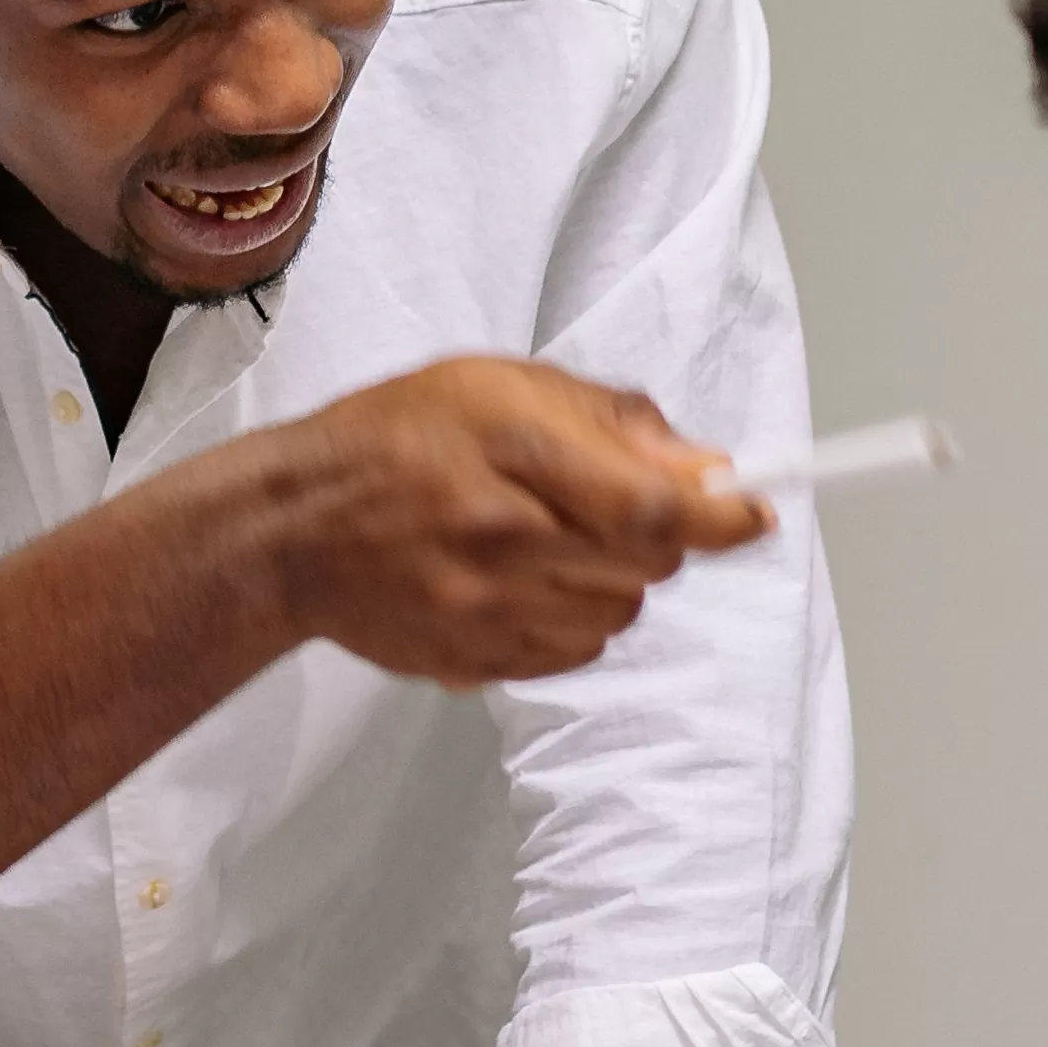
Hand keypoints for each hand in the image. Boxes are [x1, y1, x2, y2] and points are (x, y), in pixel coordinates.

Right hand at [249, 359, 770, 685]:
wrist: (291, 529)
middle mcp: (501, 539)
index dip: (721, 517)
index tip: (756, 513)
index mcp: (510, 450)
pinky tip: (522, 582)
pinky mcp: (474, 661)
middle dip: (657, 537)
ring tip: (550, 541)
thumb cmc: (394, 439)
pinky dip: (571, 619)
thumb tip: (706, 466)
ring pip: (617, 614)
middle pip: (648, 566)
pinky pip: (572, 652)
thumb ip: (609, 422)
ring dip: (611, 580)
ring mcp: (486, 611)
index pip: (652, 506)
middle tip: (608, 506)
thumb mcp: (498, 385)